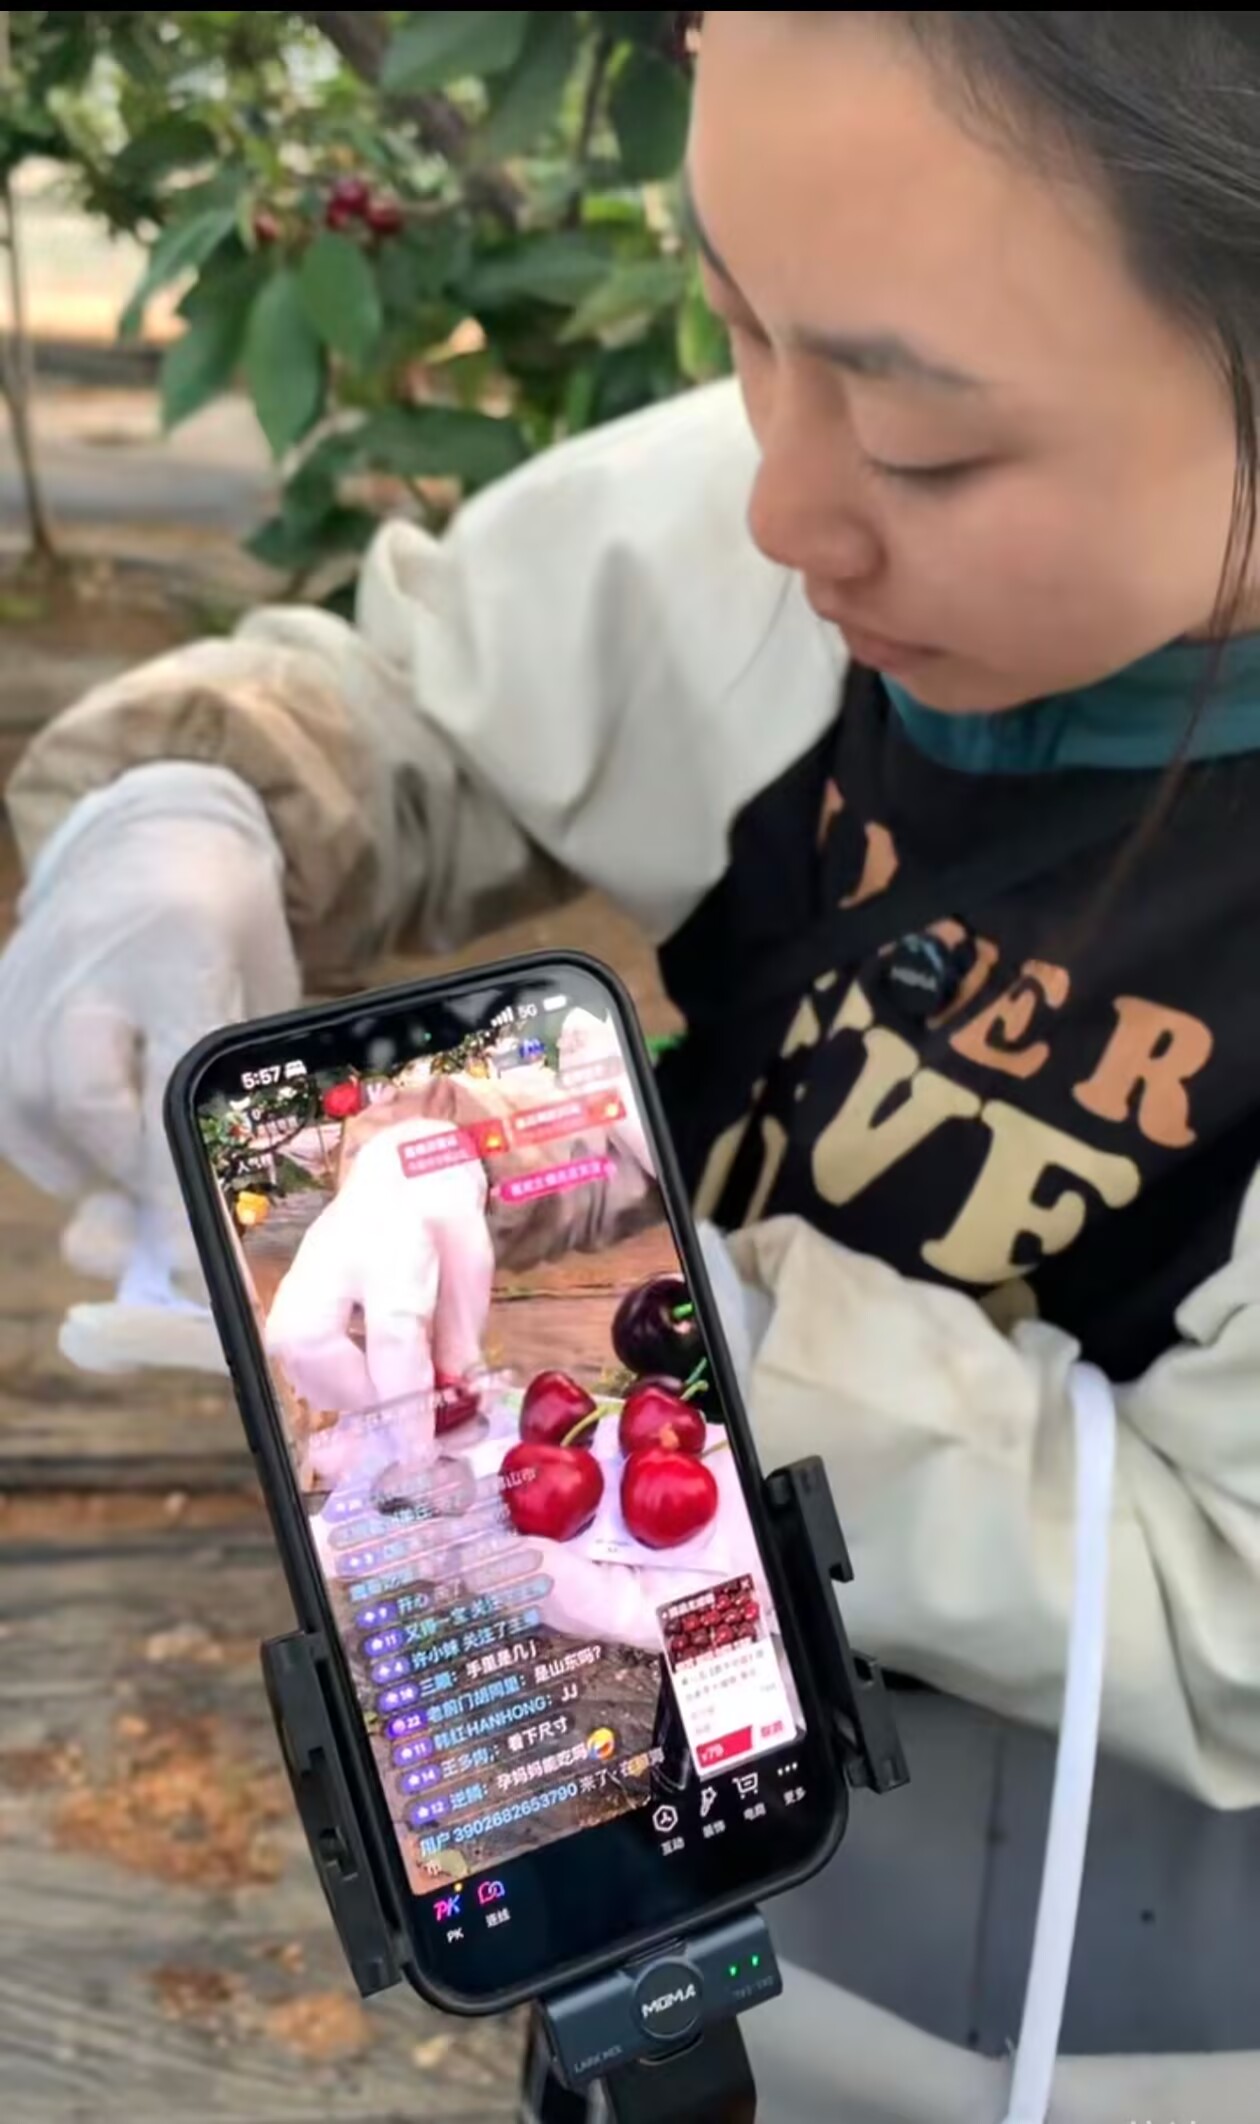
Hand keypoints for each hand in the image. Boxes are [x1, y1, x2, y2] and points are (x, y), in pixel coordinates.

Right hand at [0, 764, 299, 1291]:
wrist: (148, 846)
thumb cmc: (228, 936)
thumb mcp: (261, 997)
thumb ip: (237, 1099)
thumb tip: (204, 1232)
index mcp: (179, 955)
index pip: (171, 1084)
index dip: (176, 1180)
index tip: (190, 1254)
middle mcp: (86, 973)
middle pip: (90, 1111)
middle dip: (133, 1182)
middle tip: (175, 1217)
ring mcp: (25, 994)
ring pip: (42, 1125)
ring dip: (98, 1170)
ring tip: (146, 1164)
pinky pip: (17, 1121)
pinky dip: (63, 1151)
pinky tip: (104, 1137)